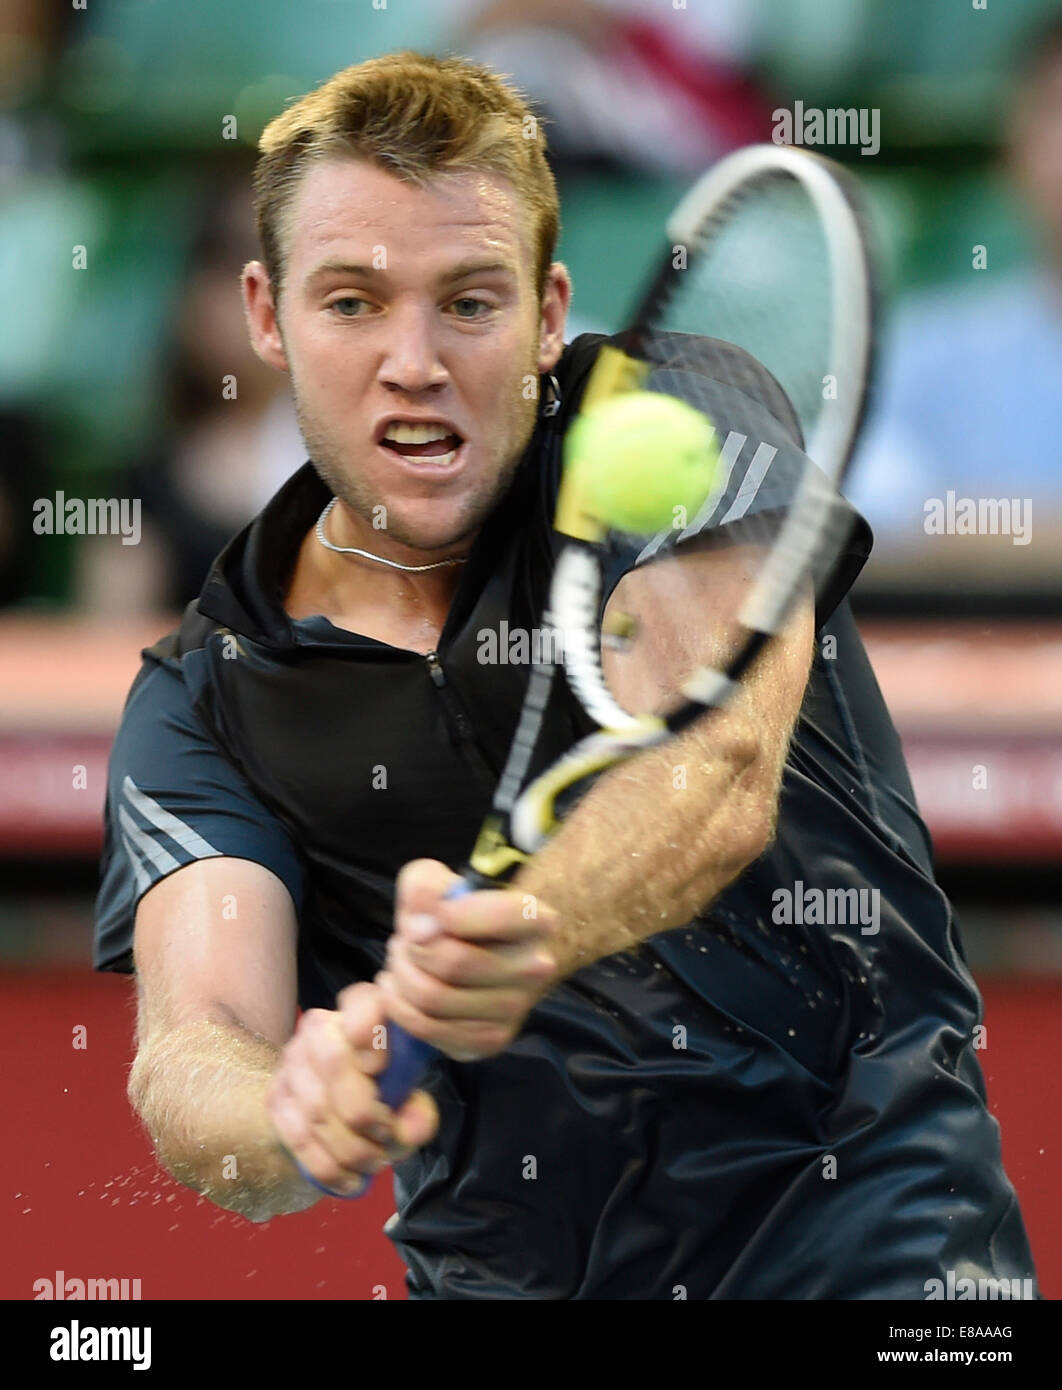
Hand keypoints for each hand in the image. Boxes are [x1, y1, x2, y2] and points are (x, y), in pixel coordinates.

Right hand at [267, 982, 438, 1197]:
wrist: (336, 1107)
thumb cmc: (384, 1091)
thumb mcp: (409, 1096)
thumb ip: (418, 1111)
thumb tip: (410, 1127)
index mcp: (360, 1010)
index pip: (361, 1002)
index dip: (369, 1032)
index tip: (381, 1069)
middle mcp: (318, 1028)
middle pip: (333, 1064)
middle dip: (363, 1112)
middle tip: (386, 1136)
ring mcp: (291, 1063)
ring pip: (317, 1109)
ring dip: (351, 1148)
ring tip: (375, 1162)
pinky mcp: (275, 1099)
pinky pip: (299, 1139)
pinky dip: (329, 1168)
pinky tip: (352, 1182)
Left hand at [378, 859, 559, 1061]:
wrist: (484, 952)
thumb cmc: (460, 913)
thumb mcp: (439, 883)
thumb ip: (425, 889)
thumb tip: (419, 927)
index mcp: (536, 921)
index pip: (499, 916)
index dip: (450, 914)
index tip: (430, 915)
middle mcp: (536, 968)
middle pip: (453, 962)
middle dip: (412, 949)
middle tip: (404, 940)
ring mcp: (516, 1009)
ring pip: (433, 998)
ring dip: (401, 977)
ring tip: (402, 962)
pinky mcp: (491, 1040)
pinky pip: (428, 1029)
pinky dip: (400, 1008)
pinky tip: (401, 991)